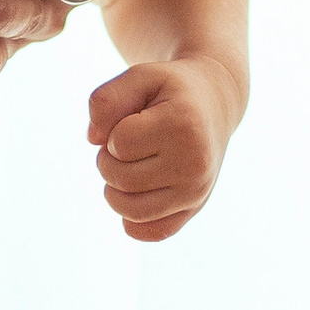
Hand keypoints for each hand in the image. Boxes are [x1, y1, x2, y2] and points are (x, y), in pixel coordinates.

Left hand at [85, 57, 242, 242]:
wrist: (216, 102)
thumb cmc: (172, 89)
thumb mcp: (141, 76)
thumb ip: (107, 99)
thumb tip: (93, 140)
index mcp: (184, 125)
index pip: (118, 143)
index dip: (114, 130)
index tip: (134, 119)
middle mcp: (195, 162)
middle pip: (119, 178)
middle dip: (110, 159)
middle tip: (128, 142)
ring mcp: (197, 191)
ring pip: (129, 210)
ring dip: (116, 188)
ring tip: (130, 165)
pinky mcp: (194, 209)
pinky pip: (149, 232)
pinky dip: (133, 219)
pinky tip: (139, 192)